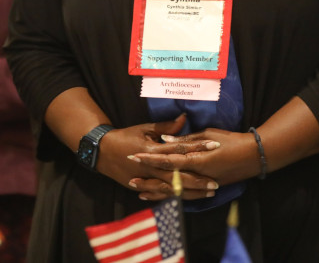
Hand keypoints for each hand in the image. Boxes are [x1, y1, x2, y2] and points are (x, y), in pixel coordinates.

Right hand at [94, 114, 220, 199]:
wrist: (102, 151)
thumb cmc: (125, 137)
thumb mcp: (144, 128)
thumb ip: (166, 127)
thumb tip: (184, 118)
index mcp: (153, 150)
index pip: (180, 149)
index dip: (198, 147)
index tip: (214, 146)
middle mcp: (151, 167)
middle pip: (179, 175)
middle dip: (198, 180)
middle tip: (216, 183)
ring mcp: (146, 179)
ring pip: (173, 189)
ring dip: (191, 192)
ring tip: (208, 193)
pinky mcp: (142, 187)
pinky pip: (162, 194)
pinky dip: (176, 197)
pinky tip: (189, 199)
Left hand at [128, 128, 260, 199]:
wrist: (254, 155)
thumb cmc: (231, 140)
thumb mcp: (208, 134)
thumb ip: (186, 140)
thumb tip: (166, 140)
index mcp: (197, 159)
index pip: (168, 159)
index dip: (150, 158)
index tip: (134, 156)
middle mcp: (198, 175)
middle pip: (168, 179)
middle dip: (148, 178)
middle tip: (129, 178)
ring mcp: (203, 184)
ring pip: (175, 191)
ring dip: (156, 191)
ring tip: (138, 191)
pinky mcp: (207, 189)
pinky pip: (185, 195)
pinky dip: (171, 196)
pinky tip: (160, 197)